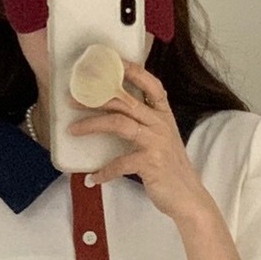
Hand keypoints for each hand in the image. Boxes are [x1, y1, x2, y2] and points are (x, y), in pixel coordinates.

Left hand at [69, 58, 210, 224]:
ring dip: (92, 125)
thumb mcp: (161, 139)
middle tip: (72, 100)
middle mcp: (160, 123)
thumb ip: (145, 124)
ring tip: (73, 130)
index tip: (108, 61)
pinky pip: (120, 163)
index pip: (149, 83)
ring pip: (119, 123)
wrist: (188, 198)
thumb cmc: (170, 169)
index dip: (130, 69)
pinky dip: (104, 171)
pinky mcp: (150, 163)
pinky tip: (93, 178)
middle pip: (124, 101)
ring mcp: (156, 142)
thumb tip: (114, 113)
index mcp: (164, 114)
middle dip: (96, 97)